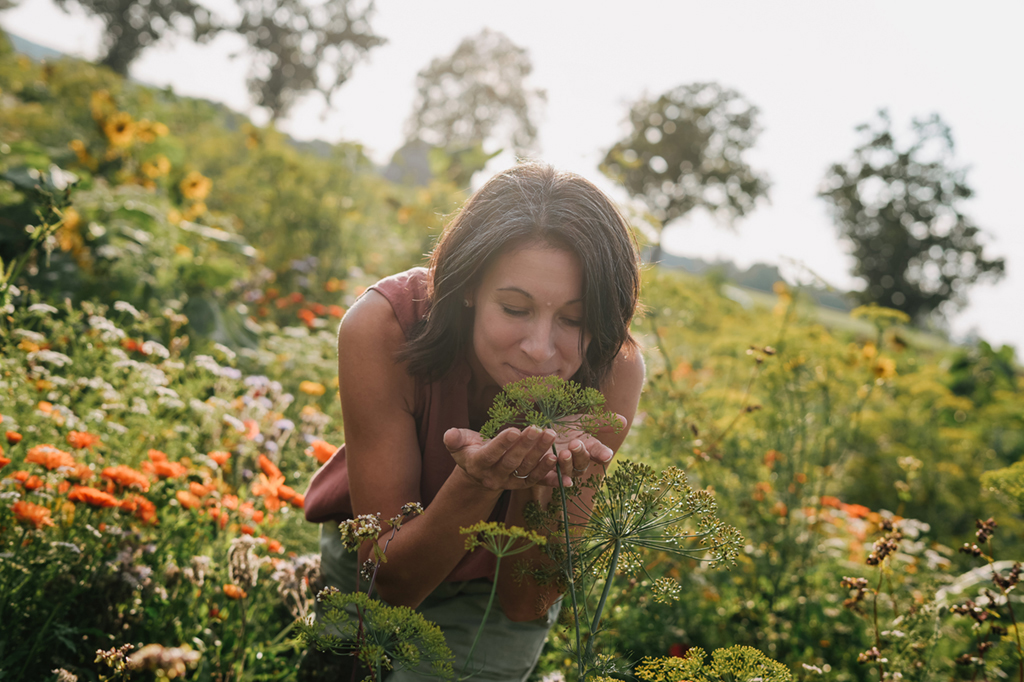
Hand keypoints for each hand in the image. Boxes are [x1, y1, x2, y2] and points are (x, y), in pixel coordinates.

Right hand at [443, 425, 559, 490]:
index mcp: (477, 464)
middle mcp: (493, 477)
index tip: (514, 430)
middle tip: (538, 429)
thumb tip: (449, 434)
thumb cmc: (469, 450)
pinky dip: (550, 476)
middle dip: (525, 445)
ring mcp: (508, 482)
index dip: (502, 444)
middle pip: (511, 462)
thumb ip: (454, 439)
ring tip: (550, 436)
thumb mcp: (459, 443)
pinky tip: (561, 465)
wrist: (478, 471)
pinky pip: (536, 481)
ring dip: (540, 454)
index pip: (490, 455)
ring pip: (526, 469)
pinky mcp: (521, 484)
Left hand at [548, 414, 624, 482]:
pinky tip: (558, 478)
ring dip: (567, 464)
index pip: (598, 452)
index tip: (606, 454)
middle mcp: (576, 461)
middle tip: (574, 444)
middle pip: (582, 463)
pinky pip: (552, 480)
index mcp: (587, 448)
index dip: (602, 454)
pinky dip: (556, 480)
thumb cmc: (563, 425)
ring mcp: (561, 468)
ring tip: (563, 453)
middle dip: (580, 454)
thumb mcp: (581, 420)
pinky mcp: (545, 474)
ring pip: (568, 472)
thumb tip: (625, 421)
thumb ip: (601, 422)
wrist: (537, 430)